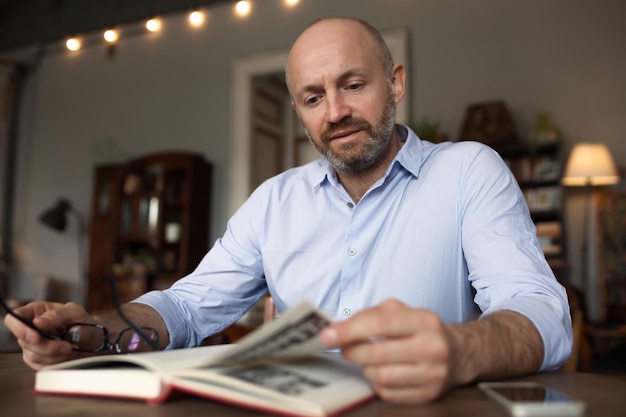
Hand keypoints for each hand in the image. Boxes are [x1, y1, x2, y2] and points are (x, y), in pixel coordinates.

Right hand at [4, 301, 92, 369]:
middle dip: (47, 346)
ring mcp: (32, 346)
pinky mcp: (38, 360)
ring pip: (32, 356)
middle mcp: (30, 328)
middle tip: (67, 345)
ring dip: (55, 355)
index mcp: (35, 312)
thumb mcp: (75, 312)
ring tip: (71, 348)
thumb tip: (38, 321)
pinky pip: (40, 366)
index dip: (20, 329)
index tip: (36, 337)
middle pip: (24, 341)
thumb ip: (57, 315)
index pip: (13, 319)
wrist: (94, 340)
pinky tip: (67, 355)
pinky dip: (56, 362)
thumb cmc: (84, 323)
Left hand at [319, 299, 459, 403]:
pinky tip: (382, 372)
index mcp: (425, 321)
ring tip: (368, 359)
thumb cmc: (421, 330)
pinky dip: (377, 383)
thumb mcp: (401, 312)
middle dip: (352, 351)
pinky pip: (389, 393)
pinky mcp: (428, 395)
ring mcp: (433, 374)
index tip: (326, 335)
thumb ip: (370, 315)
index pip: (379, 324)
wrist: (458, 354)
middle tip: (343, 348)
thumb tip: (338, 328)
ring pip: (381, 376)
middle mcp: (433, 348)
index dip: (349, 330)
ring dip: (366, 368)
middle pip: (377, 354)